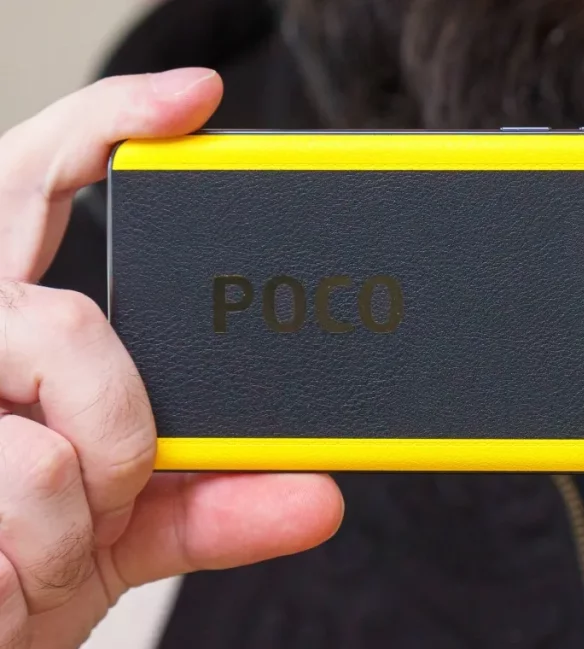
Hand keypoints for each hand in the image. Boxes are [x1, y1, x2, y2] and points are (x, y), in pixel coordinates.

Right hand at [0, 69, 343, 647]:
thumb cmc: (25, 565)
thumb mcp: (126, 527)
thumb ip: (213, 501)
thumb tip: (317, 494)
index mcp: (5, 324)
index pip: (34, 184)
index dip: (106, 123)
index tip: (196, 100)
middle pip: (66, 314)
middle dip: (126, 416)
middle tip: (127, 480)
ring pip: (62, 416)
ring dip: (95, 503)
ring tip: (62, 538)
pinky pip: (37, 481)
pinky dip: (54, 552)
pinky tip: (15, 574)